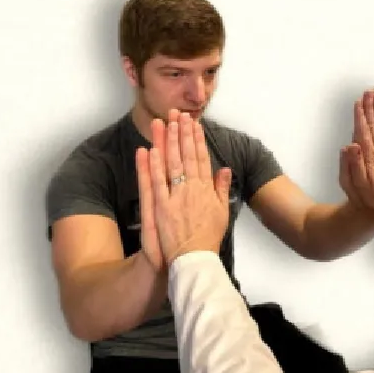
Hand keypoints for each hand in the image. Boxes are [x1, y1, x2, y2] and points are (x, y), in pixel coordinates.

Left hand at [136, 111, 233, 264]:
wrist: (195, 258)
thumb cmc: (208, 237)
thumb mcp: (222, 211)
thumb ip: (221, 188)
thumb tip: (224, 169)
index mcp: (206, 189)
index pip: (201, 158)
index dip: (197, 139)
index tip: (194, 123)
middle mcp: (192, 189)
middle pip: (186, 156)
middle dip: (182, 133)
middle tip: (178, 114)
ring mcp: (176, 197)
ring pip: (171, 164)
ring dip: (167, 142)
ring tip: (164, 123)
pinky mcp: (161, 207)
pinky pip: (156, 183)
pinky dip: (152, 166)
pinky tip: (149, 150)